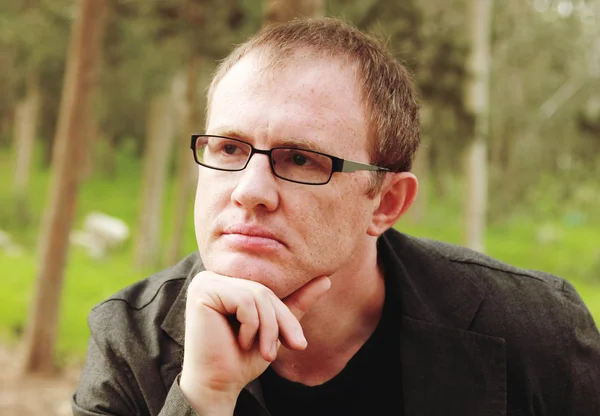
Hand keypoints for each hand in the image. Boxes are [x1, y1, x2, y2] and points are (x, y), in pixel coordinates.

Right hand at [179, 271, 330, 414]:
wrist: (218, 385)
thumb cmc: (242, 358)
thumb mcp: (275, 328)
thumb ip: (296, 302)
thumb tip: (326, 279)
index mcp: (229, 281)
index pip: (269, 288)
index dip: (286, 316)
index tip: (298, 343)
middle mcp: (214, 275)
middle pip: (264, 290)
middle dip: (280, 323)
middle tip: (283, 350)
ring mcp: (206, 281)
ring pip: (258, 295)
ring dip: (268, 329)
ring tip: (263, 351)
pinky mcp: (203, 291)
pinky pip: (245, 300)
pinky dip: (251, 326)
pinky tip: (240, 342)